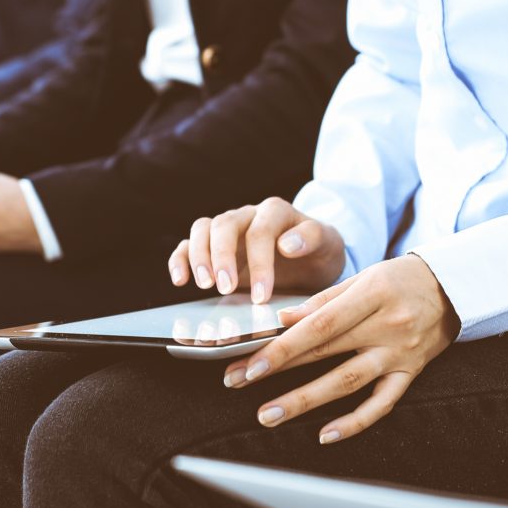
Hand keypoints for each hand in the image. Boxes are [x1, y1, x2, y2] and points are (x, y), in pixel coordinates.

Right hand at [168, 197, 345, 302]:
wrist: (312, 259)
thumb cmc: (319, 252)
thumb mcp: (328, 244)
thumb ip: (312, 238)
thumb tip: (286, 244)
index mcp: (275, 212)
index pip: (260, 231)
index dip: (259, 263)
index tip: (263, 296)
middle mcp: (248, 216)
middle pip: (225, 224)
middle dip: (222, 257)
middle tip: (226, 288)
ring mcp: (229, 230)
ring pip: (203, 229)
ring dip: (199, 256)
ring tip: (205, 285)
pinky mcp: (214, 246)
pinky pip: (188, 244)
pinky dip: (180, 258)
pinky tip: (180, 279)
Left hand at [222, 254, 459, 443]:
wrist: (453, 287)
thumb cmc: (400, 278)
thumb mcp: (363, 277)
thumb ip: (323, 300)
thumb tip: (282, 320)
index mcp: (372, 295)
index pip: (319, 326)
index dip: (282, 346)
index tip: (249, 361)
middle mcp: (387, 326)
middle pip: (325, 353)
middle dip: (277, 371)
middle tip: (239, 382)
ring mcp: (400, 353)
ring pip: (347, 383)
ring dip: (304, 401)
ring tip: (268, 415)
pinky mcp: (412, 373)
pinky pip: (382, 403)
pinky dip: (354, 422)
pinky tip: (325, 434)